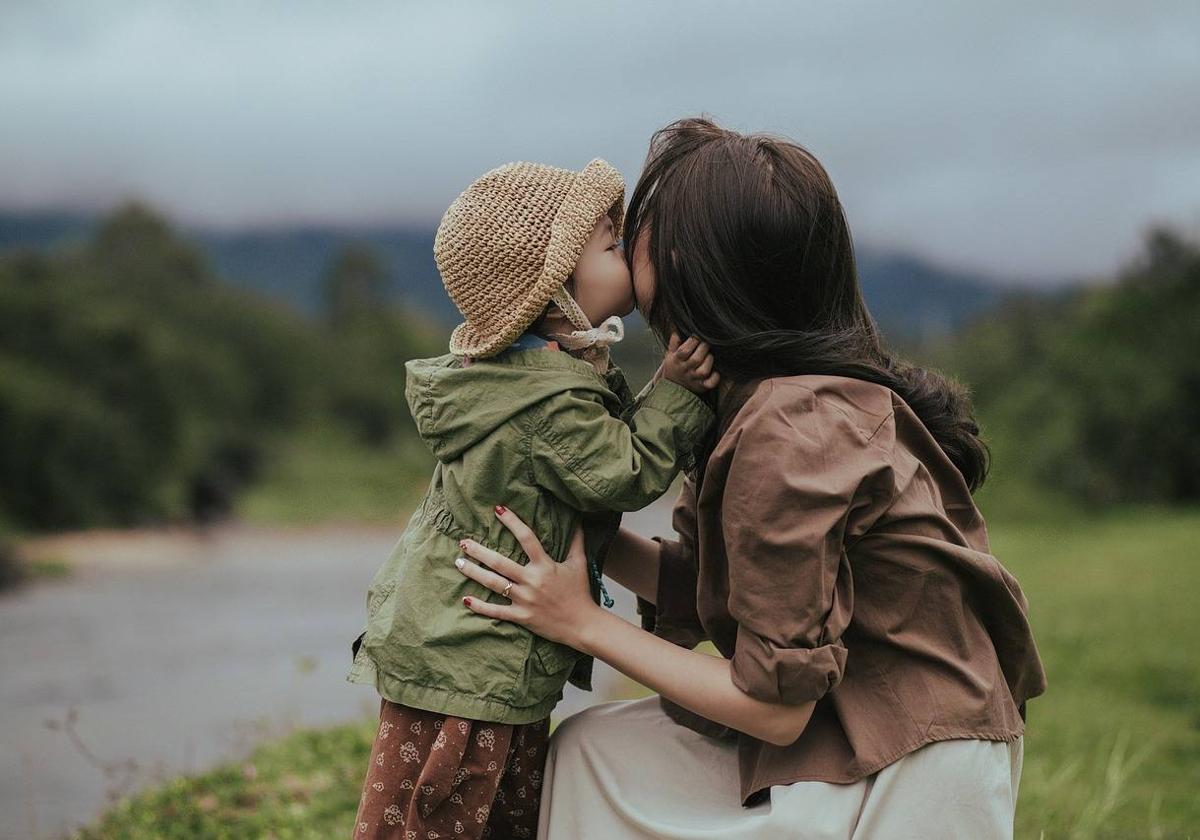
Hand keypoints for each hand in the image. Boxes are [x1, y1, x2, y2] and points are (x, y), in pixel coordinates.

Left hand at [454, 506, 600, 649]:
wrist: (582, 625)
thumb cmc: (580, 592)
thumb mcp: (579, 564)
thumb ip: (576, 541)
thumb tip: (579, 520)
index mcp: (545, 565)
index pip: (527, 538)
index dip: (512, 522)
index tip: (498, 510)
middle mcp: (532, 581)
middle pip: (500, 562)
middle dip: (480, 551)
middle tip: (463, 542)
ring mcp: (525, 599)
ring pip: (494, 584)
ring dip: (474, 573)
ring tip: (458, 562)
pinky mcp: (521, 616)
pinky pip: (496, 611)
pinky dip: (480, 606)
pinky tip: (465, 598)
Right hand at [660, 333, 719, 394]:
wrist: (672, 386)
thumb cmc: (674, 366)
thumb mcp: (670, 354)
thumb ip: (673, 342)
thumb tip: (676, 330)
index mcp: (676, 361)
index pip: (684, 351)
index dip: (693, 341)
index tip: (697, 336)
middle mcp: (685, 371)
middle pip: (696, 359)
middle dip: (703, 348)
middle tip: (705, 344)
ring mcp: (693, 379)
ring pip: (704, 371)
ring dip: (709, 360)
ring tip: (709, 355)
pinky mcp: (701, 386)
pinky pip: (710, 383)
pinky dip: (715, 377)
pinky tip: (714, 371)